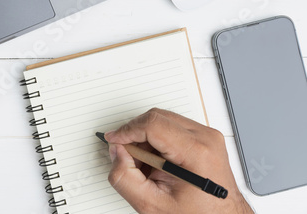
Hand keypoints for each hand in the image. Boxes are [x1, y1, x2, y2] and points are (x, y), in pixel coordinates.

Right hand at [105, 108, 253, 213]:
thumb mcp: (152, 205)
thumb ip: (125, 178)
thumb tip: (117, 152)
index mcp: (196, 152)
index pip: (153, 124)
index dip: (127, 131)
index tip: (114, 140)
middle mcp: (205, 138)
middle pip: (156, 117)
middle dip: (135, 134)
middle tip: (127, 157)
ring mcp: (207, 135)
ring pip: (163, 119)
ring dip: (145, 138)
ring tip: (145, 165)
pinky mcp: (204, 137)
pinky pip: (172, 126)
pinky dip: (157, 140)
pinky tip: (157, 162)